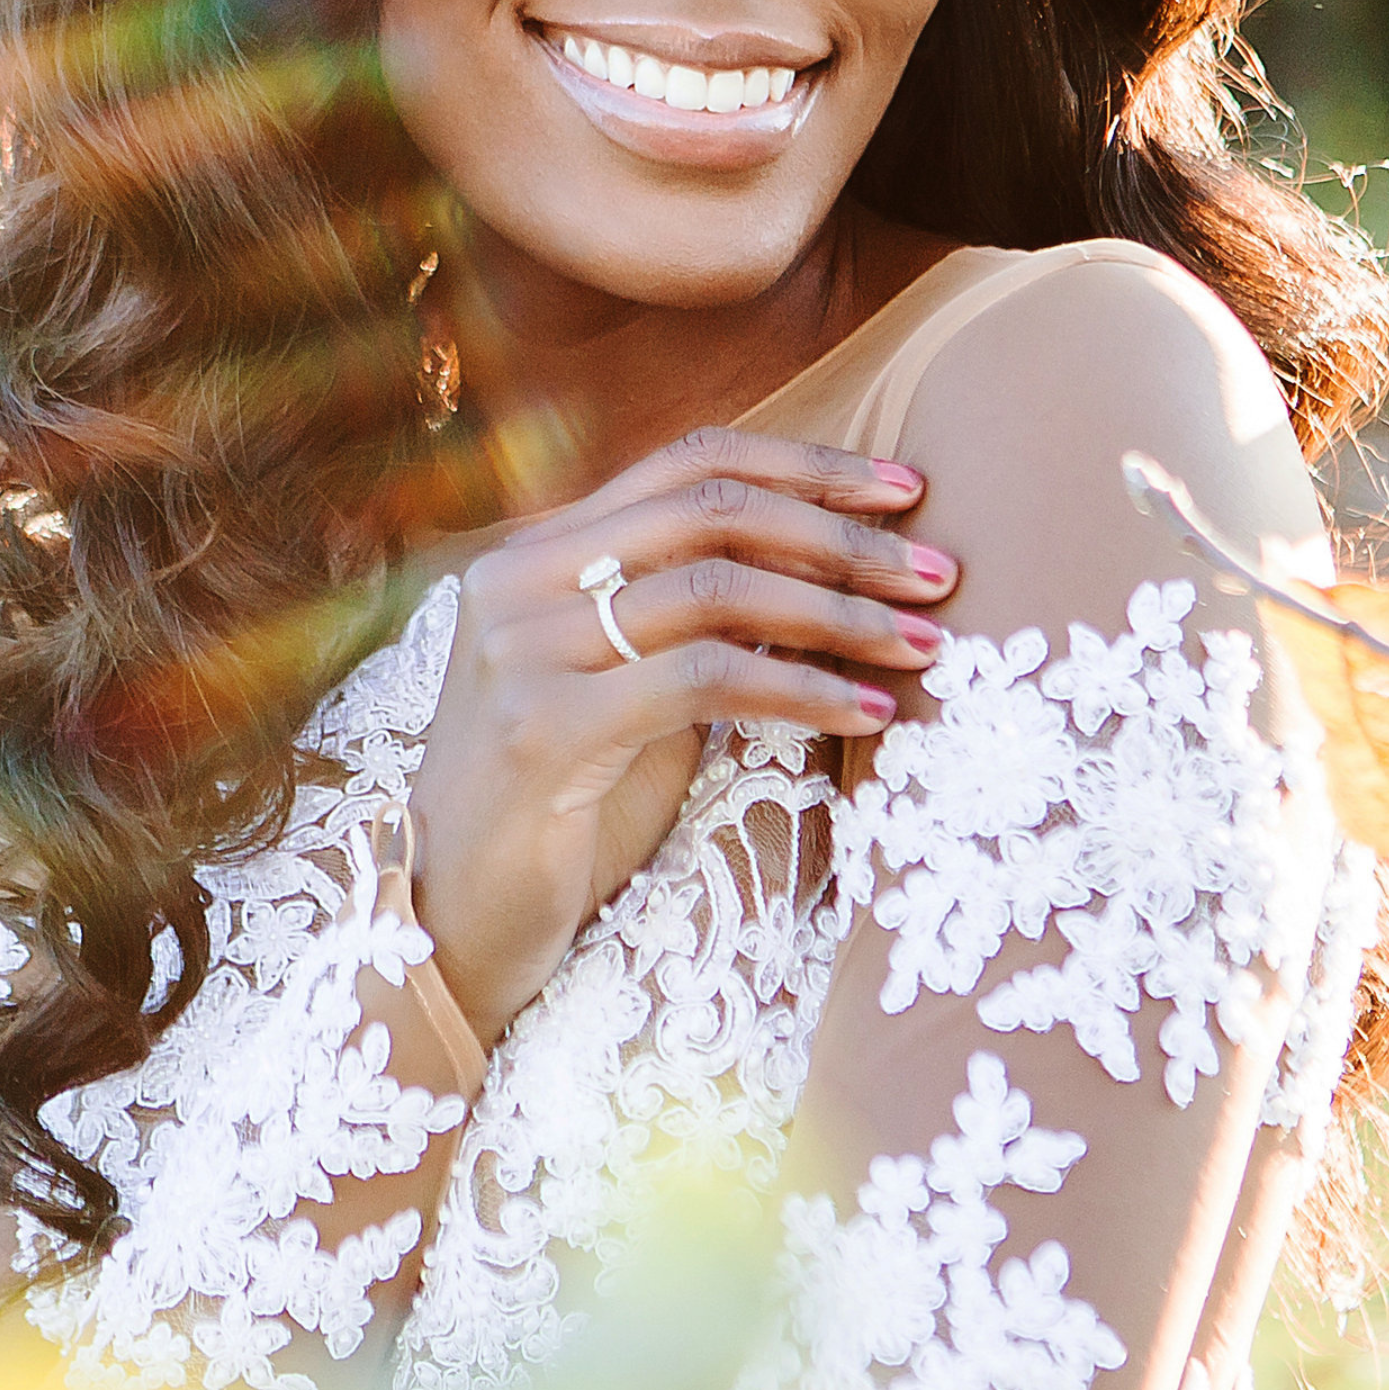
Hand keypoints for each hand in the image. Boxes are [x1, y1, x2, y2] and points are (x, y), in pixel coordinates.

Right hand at [407, 427, 957, 1049]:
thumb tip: (830, 569)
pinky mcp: (543, 730)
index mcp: (536, 552)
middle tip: (938, 573)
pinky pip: (705, 680)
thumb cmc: (559, 811)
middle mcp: (518, 580)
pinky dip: (803, 689)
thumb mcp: (627, 690)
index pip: (687, 463)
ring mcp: (521, 650)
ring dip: (843, 614)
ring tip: (926, 645)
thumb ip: (689, 619)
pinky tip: (868, 712)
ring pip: (718, 590)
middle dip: (842, 537)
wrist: (450, 925)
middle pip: (713, 511)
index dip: (804, 466)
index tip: (904, 489)